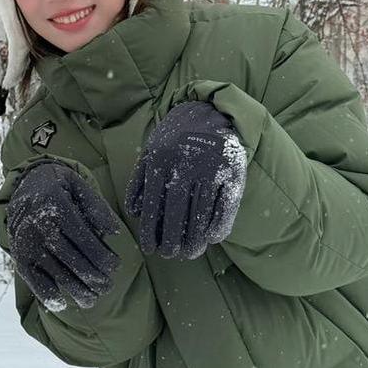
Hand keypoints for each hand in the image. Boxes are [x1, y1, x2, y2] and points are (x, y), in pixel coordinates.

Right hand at [7, 162, 120, 310]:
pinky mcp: (18, 255)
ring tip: (92, 300)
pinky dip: (46, 294)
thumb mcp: (77, 185)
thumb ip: (96, 206)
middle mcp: (38, 226)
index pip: (83, 239)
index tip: (115, 267)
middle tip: (107, 287)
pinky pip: (32, 279)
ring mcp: (26, 243)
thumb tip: (114, 232)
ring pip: (55, 272)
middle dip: (93, 277)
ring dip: (75, 290)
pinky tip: (62, 304)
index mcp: (55, 206)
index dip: (102, 257)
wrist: (23, 185)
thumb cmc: (57, 186)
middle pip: (71, 259)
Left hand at [125, 101, 245, 259]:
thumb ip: (140, 179)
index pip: (153, 204)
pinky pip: (226, 204)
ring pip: (202, 212)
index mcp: (161, 161)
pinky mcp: (232, 171)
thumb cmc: (175, 139)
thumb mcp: (152, 151)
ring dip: (196, 238)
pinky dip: (220, 223)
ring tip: (191, 253)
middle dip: (172, 239)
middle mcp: (185, 165)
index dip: (151, 230)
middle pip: (177, 212)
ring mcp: (210, 168)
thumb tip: (135, 212)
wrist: (209, 112)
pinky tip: (213, 238)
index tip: (150, 248)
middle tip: (170, 256)